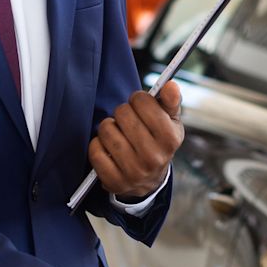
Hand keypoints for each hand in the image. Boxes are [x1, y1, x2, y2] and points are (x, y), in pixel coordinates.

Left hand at [88, 81, 182, 199]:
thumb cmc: (158, 142)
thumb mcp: (170, 122)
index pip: (142, 102)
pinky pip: (95, 150)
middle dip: (122, 112)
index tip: (140, 106)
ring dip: (108, 127)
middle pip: (122, 113)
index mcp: (170, 139)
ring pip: (106, 130)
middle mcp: (153, 157)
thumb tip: (170, 85)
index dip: (138, 99)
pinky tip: (108, 148)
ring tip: (118, 133)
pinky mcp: (114, 182)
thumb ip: (171, 101)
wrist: (150, 180)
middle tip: (127, 120)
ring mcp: (133, 171)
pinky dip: (98, 144)